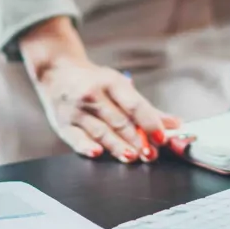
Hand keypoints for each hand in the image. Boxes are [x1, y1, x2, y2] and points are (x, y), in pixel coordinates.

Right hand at [32, 58, 181, 162]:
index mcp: (110, 82)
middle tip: (151, 154)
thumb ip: (145, 108)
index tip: (161, 136)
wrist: (56, 71)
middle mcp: (92, 95)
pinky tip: (98, 153)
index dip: (149, 122)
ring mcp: (76, 111)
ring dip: (118, 146)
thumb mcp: (119, 85)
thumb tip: (174, 124)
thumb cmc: (93, 81)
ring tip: (133, 157)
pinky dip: (87, 147)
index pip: (133, 104)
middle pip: (119, 121)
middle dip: (137, 140)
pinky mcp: (63, 125)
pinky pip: (76, 139)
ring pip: (101, 132)